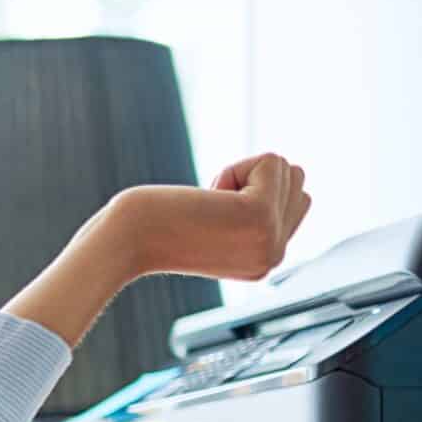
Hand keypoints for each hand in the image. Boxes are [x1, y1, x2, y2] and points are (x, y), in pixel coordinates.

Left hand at [109, 151, 313, 283]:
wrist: (123, 243)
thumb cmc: (155, 227)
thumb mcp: (219, 225)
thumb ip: (256, 212)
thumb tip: (292, 174)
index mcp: (268, 261)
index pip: (298, 201)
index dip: (253, 191)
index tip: (212, 217)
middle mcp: (277, 256)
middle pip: (299, 182)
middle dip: (253, 179)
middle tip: (208, 210)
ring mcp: (271, 239)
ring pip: (287, 169)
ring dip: (242, 174)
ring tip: (206, 206)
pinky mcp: (260, 215)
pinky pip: (270, 161)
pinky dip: (233, 169)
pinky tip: (206, 199)